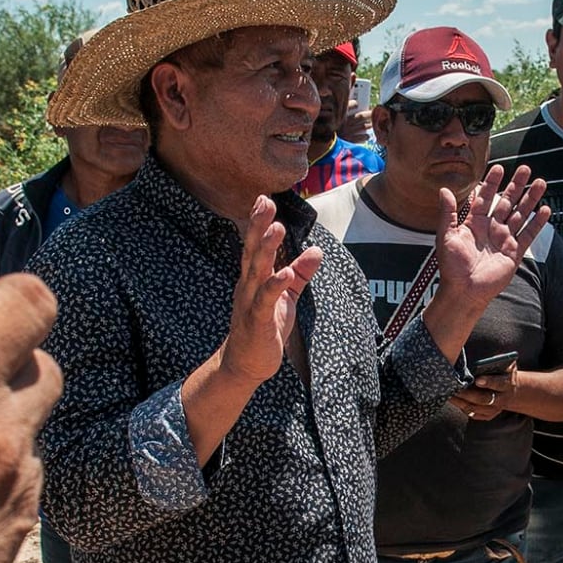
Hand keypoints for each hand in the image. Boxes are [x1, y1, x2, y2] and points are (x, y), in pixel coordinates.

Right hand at [220, 196, 323, 385]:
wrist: (245, 364)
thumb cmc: (264, 328)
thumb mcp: (286, 296)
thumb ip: (300, 273)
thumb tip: (317, 251)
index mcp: (253, 278)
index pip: (256, 245)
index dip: (259, 222)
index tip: (264, 198)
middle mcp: (248, 285)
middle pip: (253, 251)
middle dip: (258, 226)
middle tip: (265, 201)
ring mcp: (250, 302)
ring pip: (258, 271)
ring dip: (267, 250)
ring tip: (276, 228)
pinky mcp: (257, 321)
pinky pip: (265, 301)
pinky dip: (275, 286)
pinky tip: (284, 274)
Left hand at [433, 165, 549, 307]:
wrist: (464, 291)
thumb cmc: (451, 266)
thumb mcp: (446, 236)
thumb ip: (448, 213)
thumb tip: (444, 190)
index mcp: (474, 223)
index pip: (485, 197)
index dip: (492, 183)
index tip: (499, 168)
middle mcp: (491, 229)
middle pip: (507, 202)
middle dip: (516, 185)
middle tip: (526, 168)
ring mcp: (504, 240)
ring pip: (520, 214)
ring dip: (530, 199)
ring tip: (540, 182)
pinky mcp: (514, 253)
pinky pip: (528, 235)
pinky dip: (537, 223)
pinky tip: (545, 209)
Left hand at [452, 362, 516, 420]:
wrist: (513, 391)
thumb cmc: (505, 372)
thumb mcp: (507, 364)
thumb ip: (499, 360)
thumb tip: (487, 355)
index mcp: (507, 384)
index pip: (498, 384)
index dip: (489, 382)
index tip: (477, 379)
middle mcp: (502, 399)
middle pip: (483, 399)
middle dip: (468, 394)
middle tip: (455, 388)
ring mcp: (495, 409)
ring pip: (475, 409)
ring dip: (461, 402)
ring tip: (449, 394)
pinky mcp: (488, 415)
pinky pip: (473, 414)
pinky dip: (462, 408)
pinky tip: (453, 400)